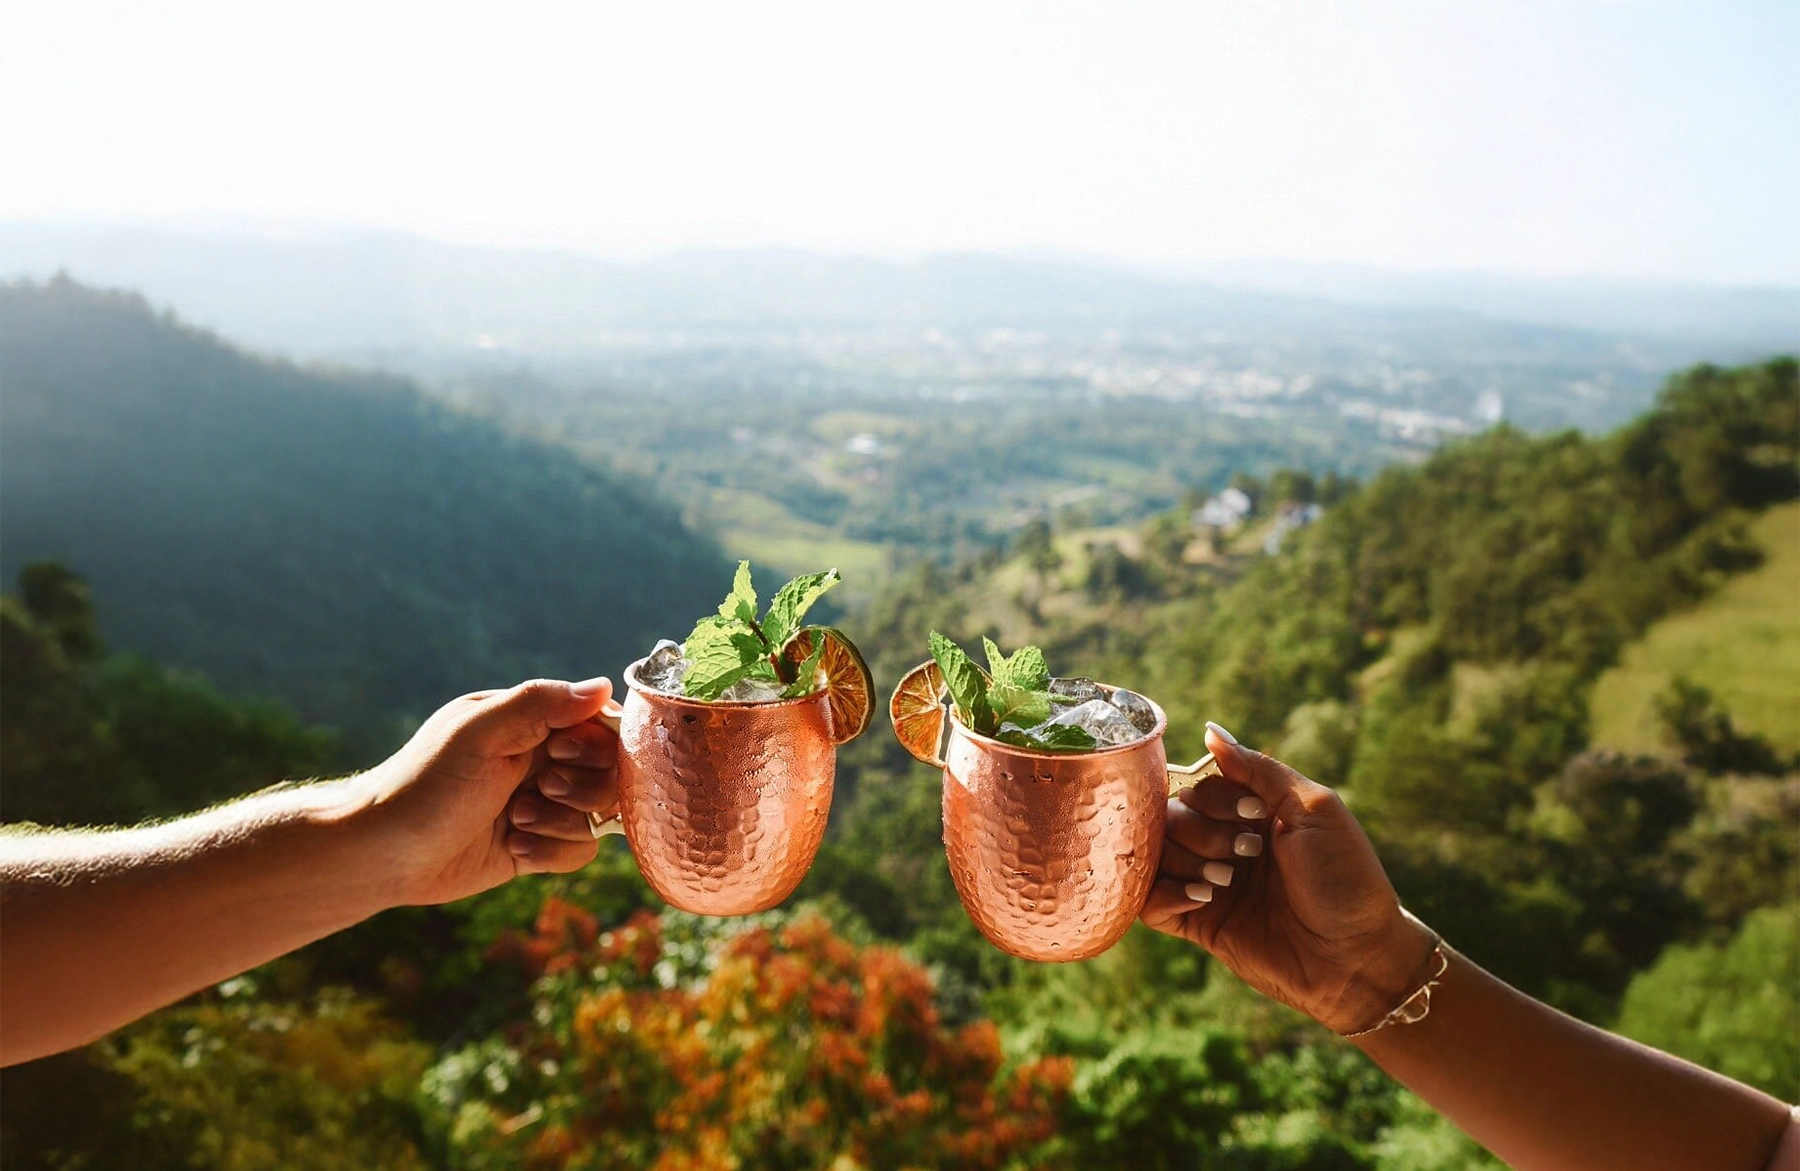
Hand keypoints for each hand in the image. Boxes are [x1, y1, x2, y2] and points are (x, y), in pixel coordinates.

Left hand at [348, 677, 622, 906]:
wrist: (382, 854)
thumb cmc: (425, 783)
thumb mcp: (480, 732)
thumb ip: (540, 704)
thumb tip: (603, 685)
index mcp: (531, 722)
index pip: (602, 724)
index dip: (597, 745)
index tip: (560, 755)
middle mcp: (542, 760)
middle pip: (611, 772)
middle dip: (582, 788)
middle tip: (540, 788)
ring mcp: (541, 805)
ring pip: (599, 816)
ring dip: (562, 823)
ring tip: (517, 821)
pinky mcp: (536, 847)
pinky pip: (579, 851)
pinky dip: (552, 854)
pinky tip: (514, 850)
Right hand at [1141, 724, 1435, 1033]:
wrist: (1358, 959)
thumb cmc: (1347, 879)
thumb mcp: (1315, 809)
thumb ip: (1260, 769)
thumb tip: (1210, 730)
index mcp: (1252, 812)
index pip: (1199, 785)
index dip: (1214, 797)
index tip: (1254, 816)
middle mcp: (1224, 844)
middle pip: (1170, 817)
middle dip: (1202, 831)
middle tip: (1245, 855)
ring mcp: (1209, 883)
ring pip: (1156, 855)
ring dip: (1187, 862)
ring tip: (1226, 883)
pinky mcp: (1199, 924)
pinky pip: (1150, 903)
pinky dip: (1166, 894)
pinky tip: (1204, 898)